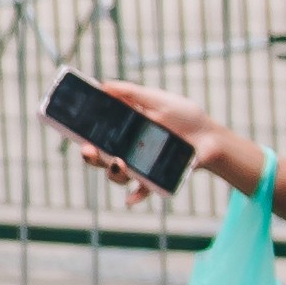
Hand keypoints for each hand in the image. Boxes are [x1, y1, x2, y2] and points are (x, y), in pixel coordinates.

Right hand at [67, 81, 242, 207]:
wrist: (211, 137)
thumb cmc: (184, 116)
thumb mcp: (158, 100)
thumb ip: (132, 93)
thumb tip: (104, 85)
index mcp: (124, 129)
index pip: (97, 134)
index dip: (83, 135)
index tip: (75, 133)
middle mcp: (127, 149)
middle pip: (100, 156)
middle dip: (91, 156)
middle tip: (89, 150)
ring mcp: (139, 165)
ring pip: (117, 175)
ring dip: (113, 173)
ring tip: (121, 164)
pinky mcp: (154, 179)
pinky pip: (141, 190)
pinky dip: (135, 196)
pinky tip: (131, 199)